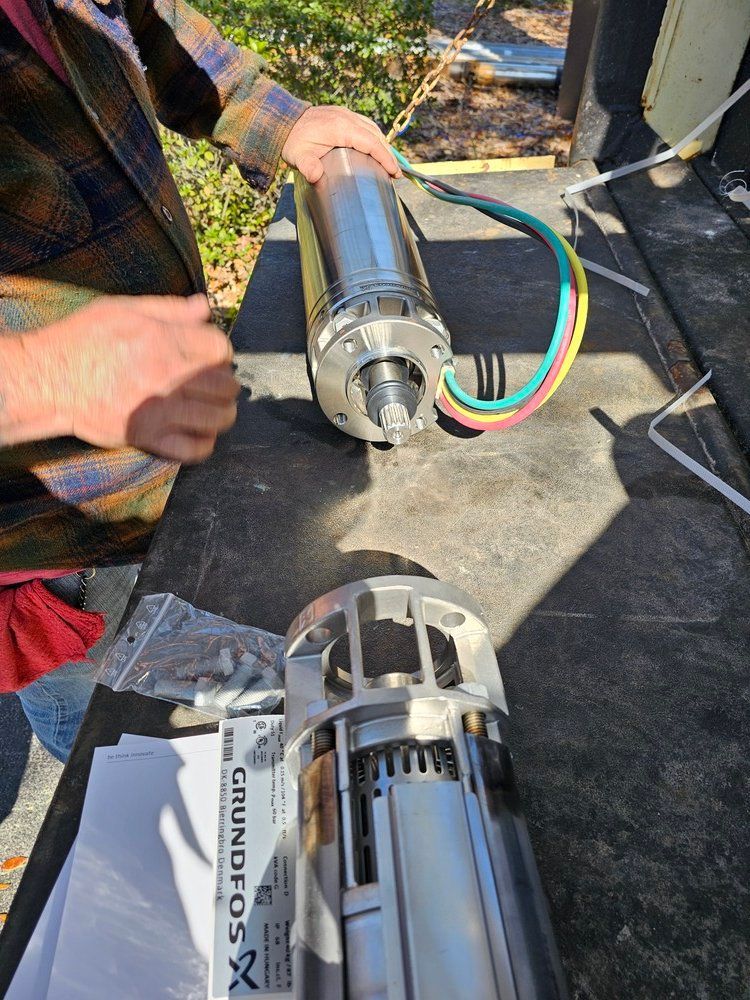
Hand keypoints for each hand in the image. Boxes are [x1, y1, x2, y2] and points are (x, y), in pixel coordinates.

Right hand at [39, 294, 238, 461]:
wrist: (47, 379)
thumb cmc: (82, 340)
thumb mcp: (123, 309)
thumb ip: (169, 309)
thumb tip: (205, 307)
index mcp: (164, 341)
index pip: (221, 349)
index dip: (220, 352)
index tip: (211, 356)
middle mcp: (168, 376)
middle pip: (226, 386)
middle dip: (226, 384)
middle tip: (214, 384)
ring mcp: (160, 410)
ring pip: (218, 418)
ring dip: (222, 414)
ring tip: (214, 410)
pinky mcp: (147, 437)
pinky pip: (194, 449)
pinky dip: (205, 444)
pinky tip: (200, 433)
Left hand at [281, 105, 400, 183]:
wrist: (282, 121)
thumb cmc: (292, 141)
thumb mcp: (298, 157)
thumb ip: (308, 167)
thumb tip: (315, 176)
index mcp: (340, 127)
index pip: (370, 142)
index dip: (384, 157)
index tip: (394, 172)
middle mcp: (346, 117)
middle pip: (375, 135)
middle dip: (388, 154)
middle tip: (395, 174)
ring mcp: (345, 114)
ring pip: (372, 128)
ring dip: (382, 145)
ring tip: (388, 163)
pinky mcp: (342, 114)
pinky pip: (364, 125)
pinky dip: (373, 137)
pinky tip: (374, 149)